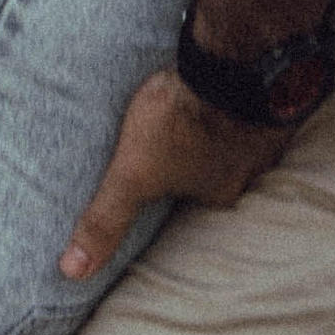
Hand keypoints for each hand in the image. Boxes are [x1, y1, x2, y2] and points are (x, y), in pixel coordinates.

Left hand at [58, 70, 288, 281]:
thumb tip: (73, 271)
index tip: (153, 180)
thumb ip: (106, 218)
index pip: (189, 204)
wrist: (232, 63)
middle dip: (193, 160)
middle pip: (213, 171)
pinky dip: (229, 100)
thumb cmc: (182, 121)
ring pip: (231, 137)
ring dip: (213, 128)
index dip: (169, 192)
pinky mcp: (262, 95)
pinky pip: (244, 104)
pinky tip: (213, 86)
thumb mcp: (133, 174)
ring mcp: (260, 131)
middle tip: (170, 140)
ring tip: (188, 114)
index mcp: (219, 194)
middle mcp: (249, 170)